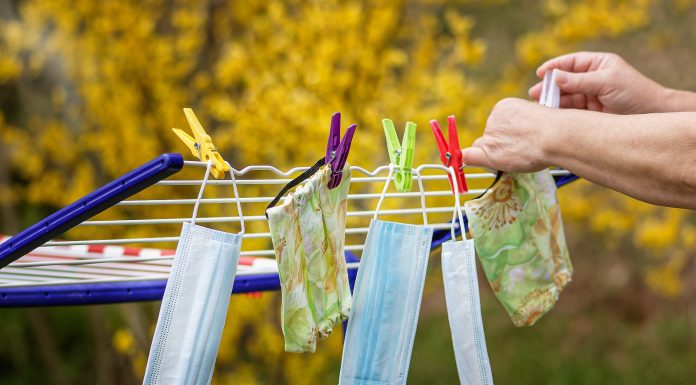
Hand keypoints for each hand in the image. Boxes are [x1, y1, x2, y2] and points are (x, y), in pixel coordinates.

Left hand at [461, 98, 554, 172]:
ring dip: (496, 155)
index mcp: (505, 106)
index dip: (506, 135)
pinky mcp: (488, 149)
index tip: (519, 140)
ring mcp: (490, 134)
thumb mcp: (536, 116)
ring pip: (485, 148)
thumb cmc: (554, 129)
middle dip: (499, 145)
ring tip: (520, 155)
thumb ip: (520, 125)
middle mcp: (493, 118)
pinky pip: (471, 156)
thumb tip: (518, 135)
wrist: (554, 136)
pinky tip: (464, 161)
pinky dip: (469, 158)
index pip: (498, 125)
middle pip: (490, 136)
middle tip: (521, 151)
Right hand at [528, 52, 665, 113]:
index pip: (571, 62)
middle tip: (534, 93)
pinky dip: (561, 113)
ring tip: (540, 107)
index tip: (540, 73)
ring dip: (553, 101)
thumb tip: (554, 77)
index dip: (554, 67)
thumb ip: (579, 81)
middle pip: (565, 81)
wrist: (652, 114)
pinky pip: (571, 111)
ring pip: (566, 97)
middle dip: (549, 87)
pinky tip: (551, 115)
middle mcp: (592, 79)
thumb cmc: (634, 93)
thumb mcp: (606, 82)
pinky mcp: (590, 113)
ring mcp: (590, 96)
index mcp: (598, 64)